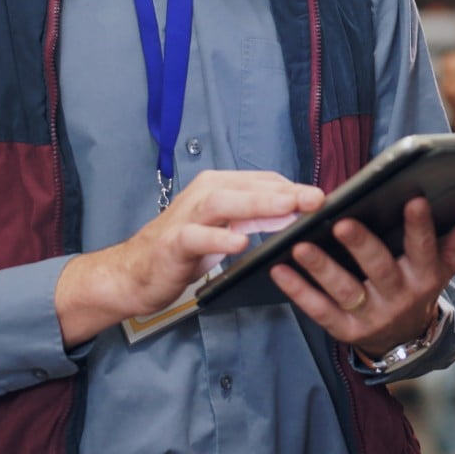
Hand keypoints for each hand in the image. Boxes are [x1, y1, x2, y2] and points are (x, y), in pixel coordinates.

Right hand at [56, 170, 323, 346]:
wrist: (132, 273)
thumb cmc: (181, 248)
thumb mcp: (224, 228)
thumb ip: (254, 217)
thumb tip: (295, 209)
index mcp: (218, 187)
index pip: (262, 180)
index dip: (292, 187)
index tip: (322, 196)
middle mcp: (203, 195)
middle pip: (248, 186)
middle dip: (284, 191)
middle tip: (316, 198)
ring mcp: (186, 217)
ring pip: (224, 202)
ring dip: (258, 204)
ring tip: (287, 209)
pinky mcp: (173, 243)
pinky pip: (197, 237)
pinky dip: (219, 238)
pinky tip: (240, 244)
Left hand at [268, 198, 454, 359]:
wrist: (405, 339)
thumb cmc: (420, 282)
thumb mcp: (443, 263)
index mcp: (424, 276)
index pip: (424, 248)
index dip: (420, 225)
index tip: (413, 198)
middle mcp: (398, 297)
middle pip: (379, 268)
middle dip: (362, 245)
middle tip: (342, 221)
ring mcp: (370, 316)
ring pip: (344, 291)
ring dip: (321, 267)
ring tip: (299, 244)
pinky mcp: (344, 331)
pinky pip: (318, 310)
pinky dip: (297, 291)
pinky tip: (278, 269)